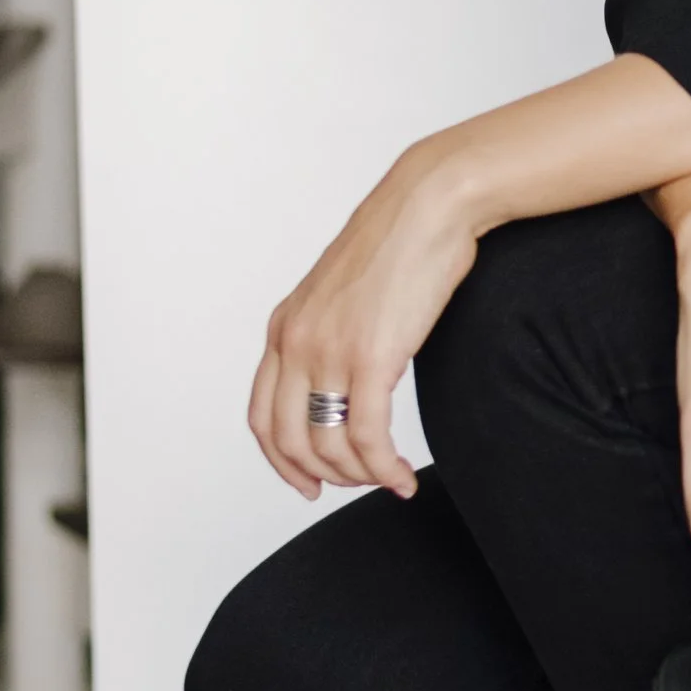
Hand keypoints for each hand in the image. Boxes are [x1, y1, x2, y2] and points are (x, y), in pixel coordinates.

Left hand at [248, 138, 479, 500]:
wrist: (428, 205)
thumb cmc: (400, 242)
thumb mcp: (345, 293)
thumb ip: (332, 333)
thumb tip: (347, 376)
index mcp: (284, 328)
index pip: (262, 418)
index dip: (282, 462)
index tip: (309, 483)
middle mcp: (296, 343)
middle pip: (287, 441)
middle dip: (320, 476)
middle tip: (355, 486)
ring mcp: (329, 352)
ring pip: (327, 446)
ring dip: (358, 475)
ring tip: (387, 477)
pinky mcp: (371, 358)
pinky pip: (367, 437)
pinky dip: (383, 469)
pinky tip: (402, 476)